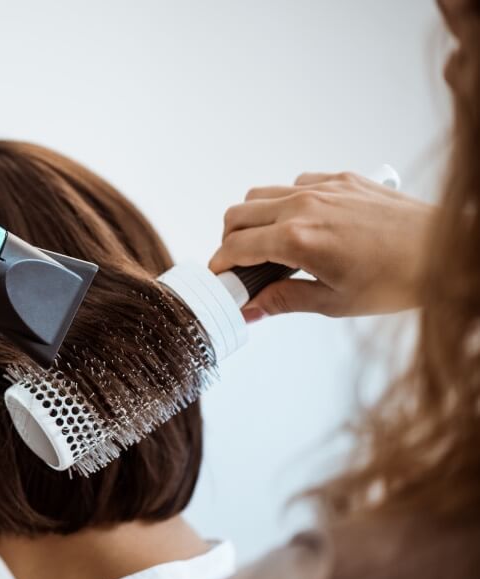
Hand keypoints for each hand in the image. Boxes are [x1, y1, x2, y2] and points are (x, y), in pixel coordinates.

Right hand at [208, 172, 433, 318]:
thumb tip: (250, 310)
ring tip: (266, 244)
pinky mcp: (342, 179)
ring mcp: (323, 187)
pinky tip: (302, 225)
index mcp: (297, 238)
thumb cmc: (400, 279)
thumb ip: (282, 301)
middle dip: (229, 240)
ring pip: (262, 194)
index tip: (219, 276)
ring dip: (253, 218)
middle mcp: (304, 205)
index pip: (236, 246)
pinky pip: (296, 184)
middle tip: (239, 264)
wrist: (448, 252)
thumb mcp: (334, 302)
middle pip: (238, 214)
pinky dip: (286, 203)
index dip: (220, 264)